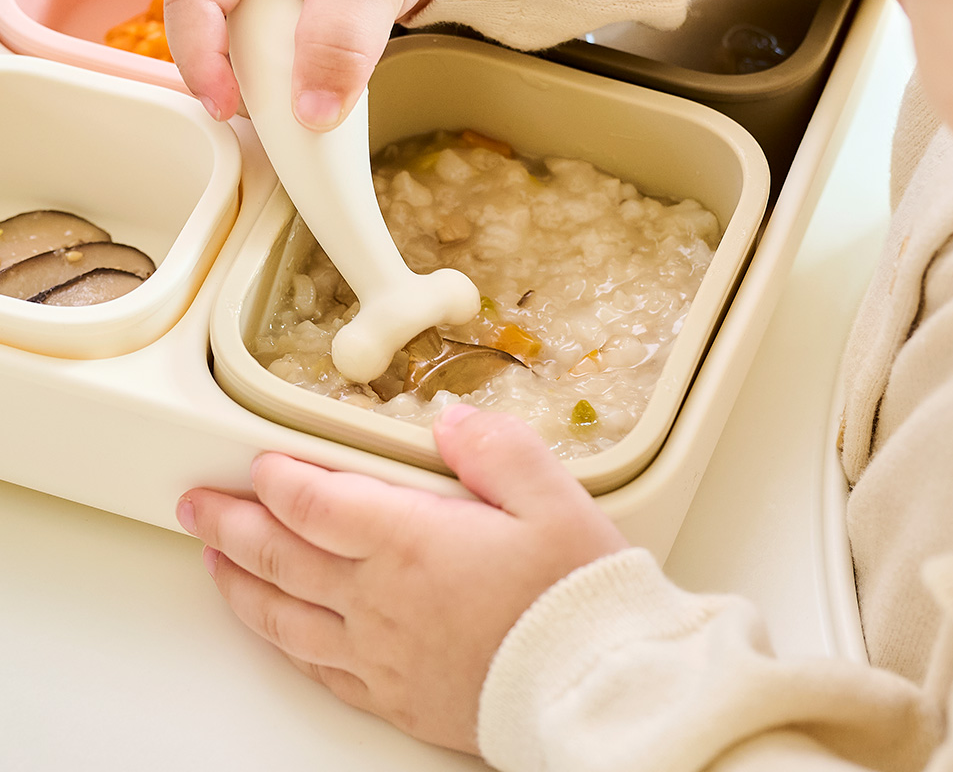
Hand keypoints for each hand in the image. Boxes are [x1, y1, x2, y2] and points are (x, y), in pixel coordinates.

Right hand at [164, 0, 442, 129]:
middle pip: (206, 24)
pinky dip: (285, 71)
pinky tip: (315, 82)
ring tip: (308, 96)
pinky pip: (261, 45)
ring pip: (234, 41)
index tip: (226, 108)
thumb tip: (312, 115)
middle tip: (280, 115)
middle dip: (238, 74)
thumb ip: (340, 41)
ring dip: (266, 76)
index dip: (202, 59)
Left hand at [175, 405, 628, 753]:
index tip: (259, 462)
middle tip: (196, 507)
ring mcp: (380, 654)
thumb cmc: (574, 597)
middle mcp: (380, 599)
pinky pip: (319, 669)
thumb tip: (452, 420)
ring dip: (240, 584)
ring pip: (284, 616)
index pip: (316, 502)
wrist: (592, 689)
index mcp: (411, 541)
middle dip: (230, 525)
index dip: (278, 478)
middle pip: (281, 556)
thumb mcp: (551, 496)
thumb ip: (495, 447)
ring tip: (212, 564)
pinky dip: (283, 643)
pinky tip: (276, 634)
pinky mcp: (395, 695)